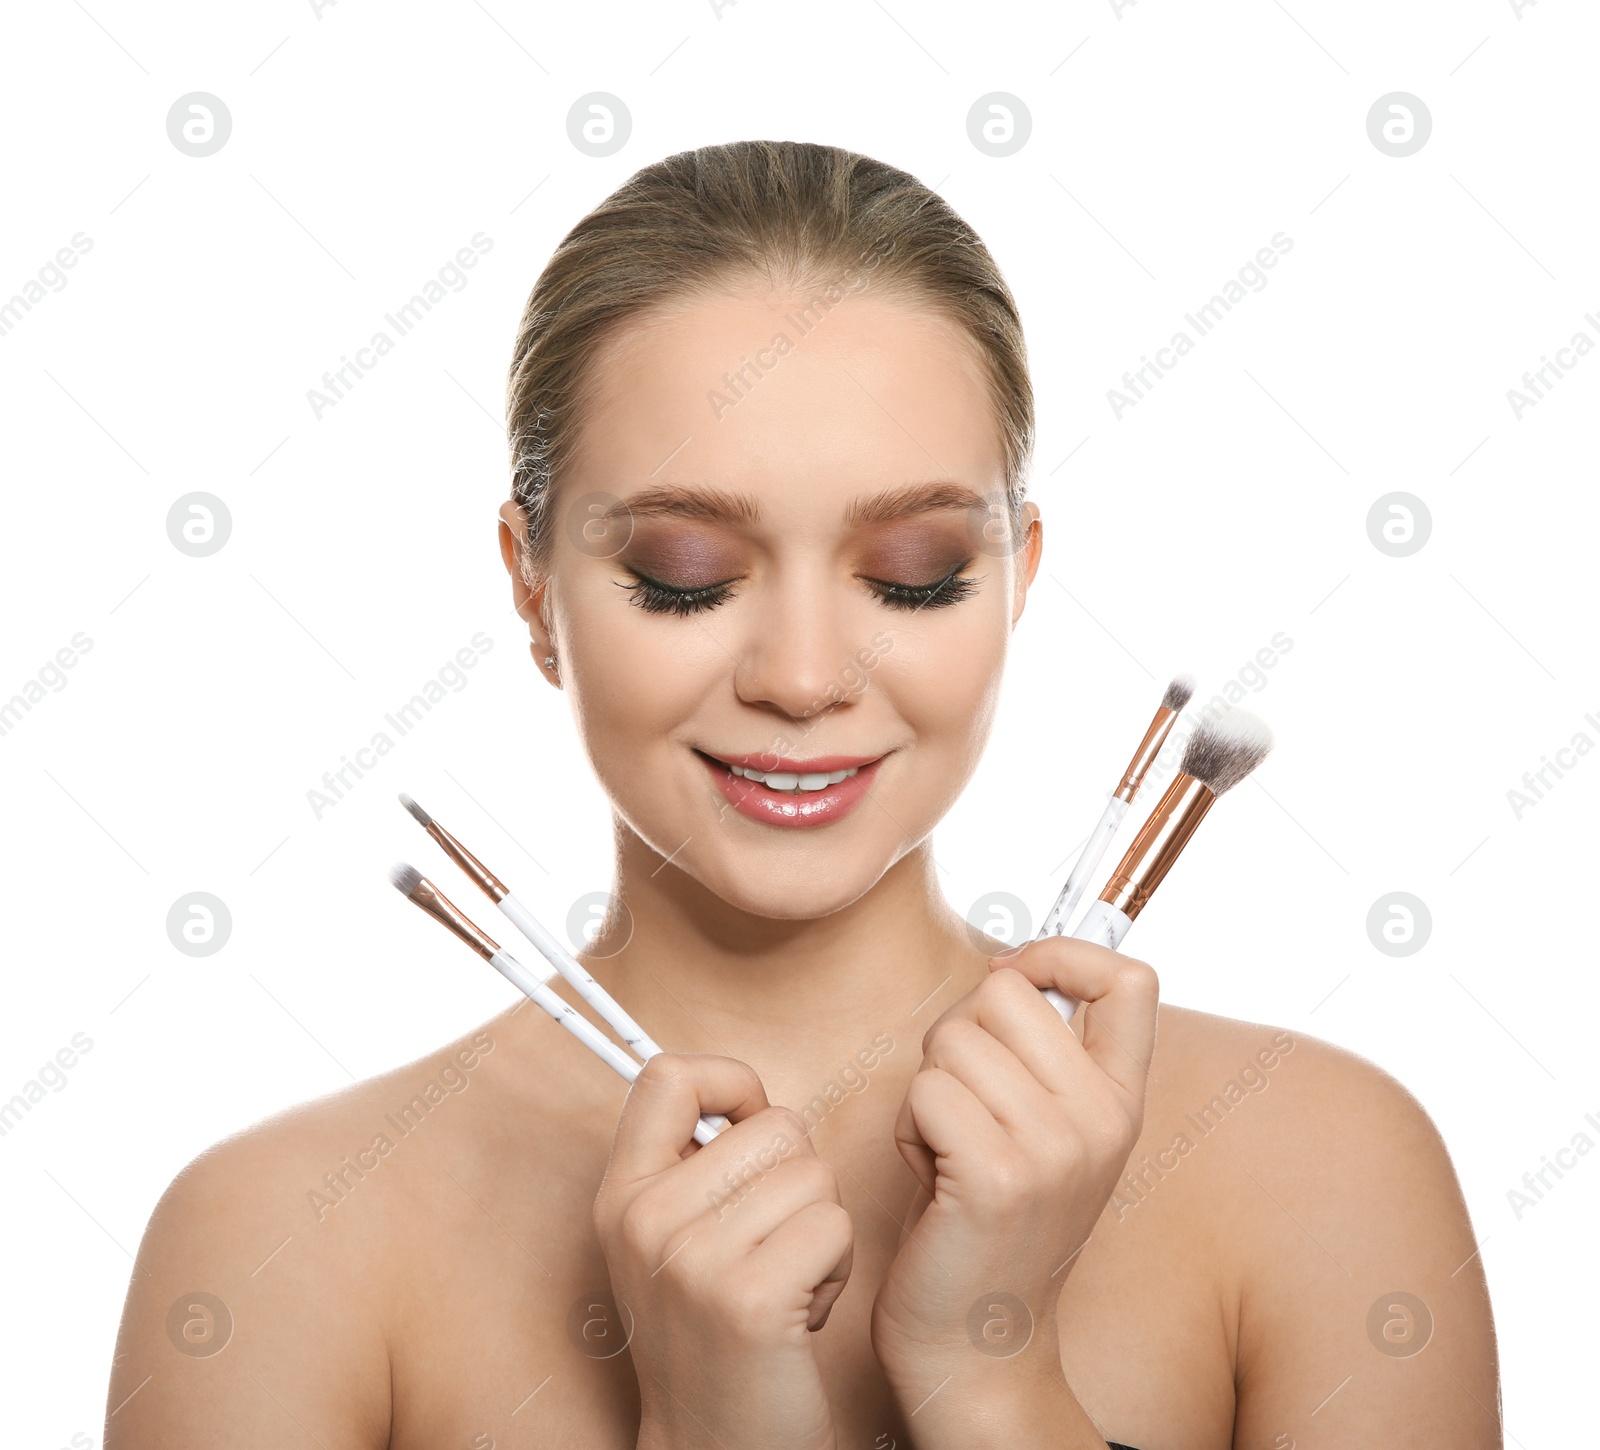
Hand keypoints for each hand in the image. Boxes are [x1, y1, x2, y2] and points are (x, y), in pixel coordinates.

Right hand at [592, 1053, 854, 1449]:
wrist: (715, 1448)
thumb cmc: (716, 1333)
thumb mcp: (670, 1240)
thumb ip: (692, 1162)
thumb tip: (744, 1092)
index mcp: (622, 1194)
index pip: (668, 1075)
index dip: (730, 1081)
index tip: (751, 1124)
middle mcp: (645, 1220)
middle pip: (776, 1125)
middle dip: (800, 1178)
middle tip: (773, 1245)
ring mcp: (692, 1260)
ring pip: (814, 1175)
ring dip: (823, 1228)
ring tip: (787, 1281)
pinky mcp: (748, 1299)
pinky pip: (834, 1225)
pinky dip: (838, 1268)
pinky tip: (804, 1312)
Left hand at [869, 938, 1157, 1432]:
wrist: (975, 1343)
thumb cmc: (988, 1222)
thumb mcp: (1043, 1131)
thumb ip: (1040, 1055)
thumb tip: (1005, 964)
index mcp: (1121, 1101)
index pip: (1131, 978)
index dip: (1062, 952)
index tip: (1016, 976)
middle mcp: (1103, 1120)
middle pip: (1005, 991)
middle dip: (958, 1032)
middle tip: (959, 1103)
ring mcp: (1056, 1149)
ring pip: (954, 1038)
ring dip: (926, 1086)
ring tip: (945, 1147)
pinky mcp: (998, 1176)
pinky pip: (925, 1089)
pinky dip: (908, 1126)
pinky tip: (929, 1175)